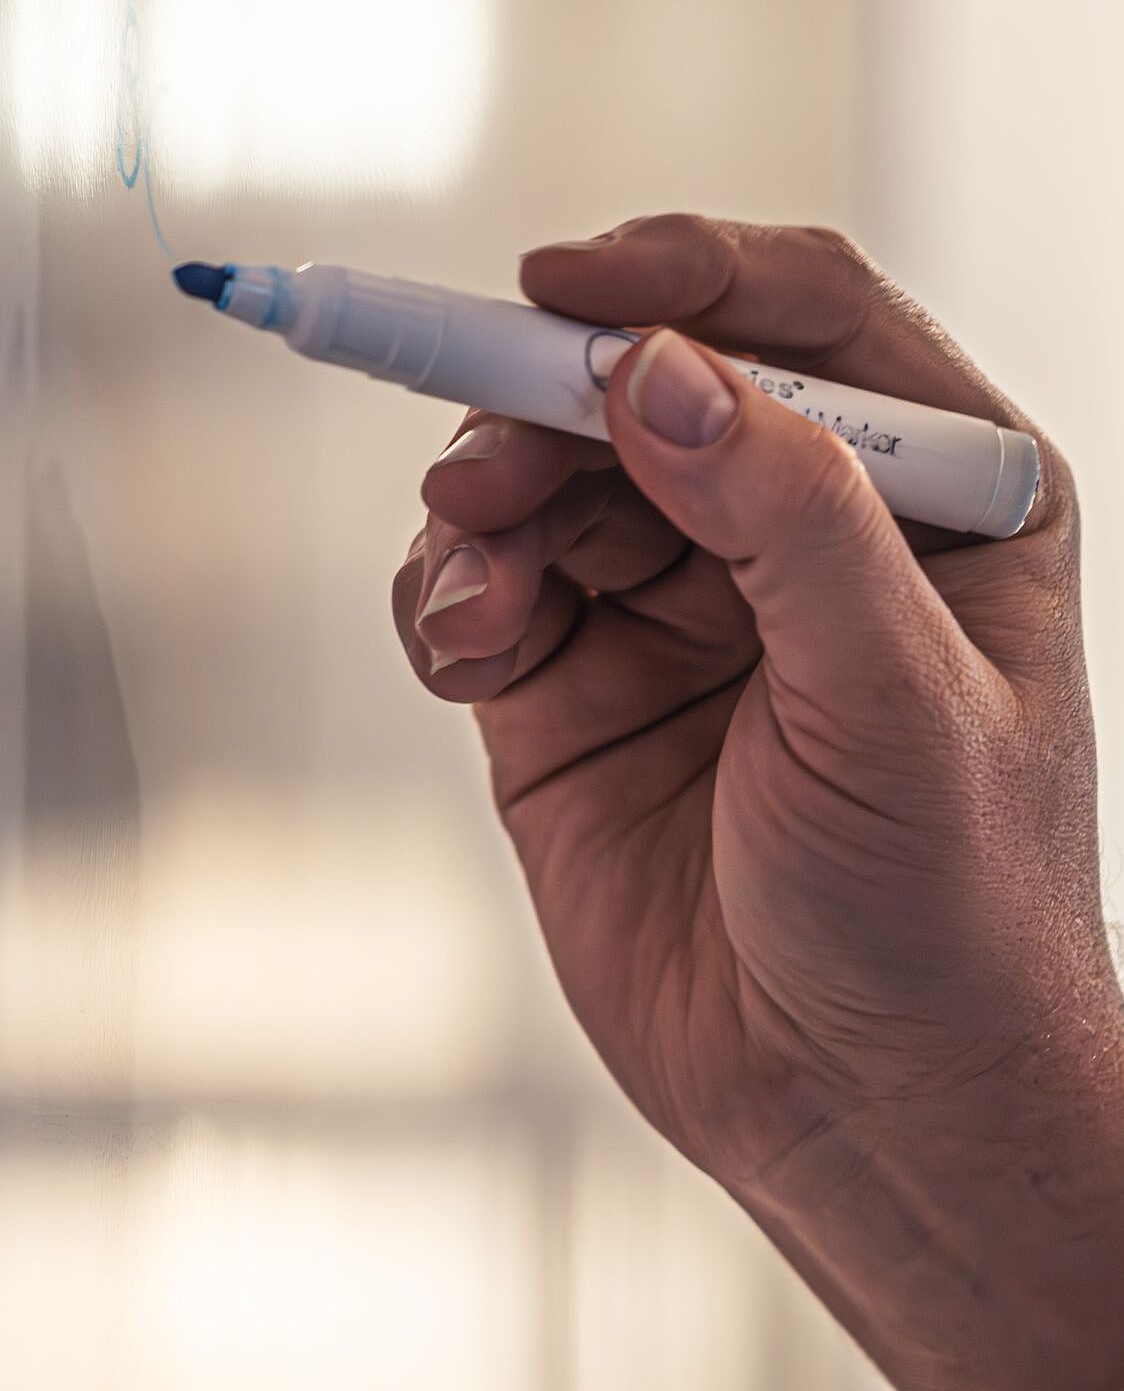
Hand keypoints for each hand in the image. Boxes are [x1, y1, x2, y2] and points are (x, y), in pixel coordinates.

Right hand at [394, 216, 1123, 1390]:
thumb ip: (782, 515)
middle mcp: (796, 538)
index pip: (799, 318)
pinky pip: (483, 602)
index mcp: (936, 495)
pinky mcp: (572, 711)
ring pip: (543, 491)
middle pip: (640, 393)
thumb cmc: (942, 912)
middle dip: (544, 410)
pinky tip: (463, 645)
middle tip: (476, 458)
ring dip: (484, 512)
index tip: (561, 288)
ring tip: (472, 589)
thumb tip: (656, 367)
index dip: (677, 279)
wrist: (862, 1110)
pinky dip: (449, 602)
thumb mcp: (890, 696)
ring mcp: (676, 623)